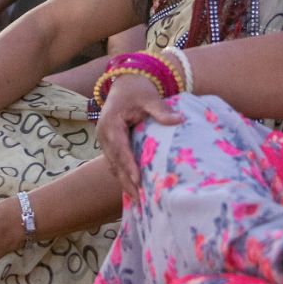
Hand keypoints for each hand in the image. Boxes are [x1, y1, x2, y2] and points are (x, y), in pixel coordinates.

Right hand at [96, 74, 182, 199]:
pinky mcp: (109, 144)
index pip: (120, 148)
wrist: (124, 83)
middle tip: (139, 200)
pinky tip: (132, 188)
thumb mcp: (149, 97)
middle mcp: (104, 134)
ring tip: (137, 200)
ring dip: (123, 182)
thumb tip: (178, 120)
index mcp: (111, 124)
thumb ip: (161, 110)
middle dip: (126, 182)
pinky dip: (122, 175)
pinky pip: (114, 162)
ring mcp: (104, 140)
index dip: (128, 166)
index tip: (138, 181)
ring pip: (113, 165)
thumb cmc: (137, 90)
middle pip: (114, 162)